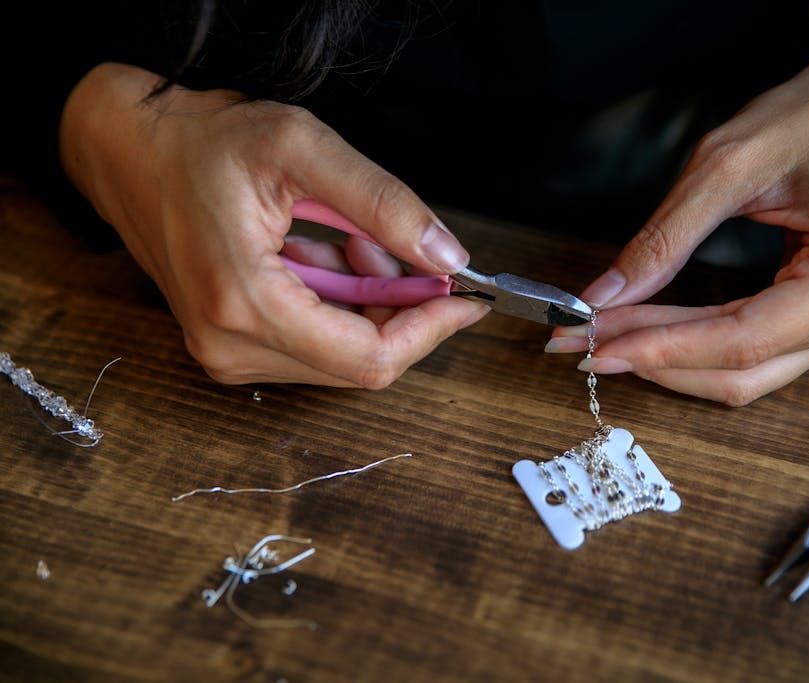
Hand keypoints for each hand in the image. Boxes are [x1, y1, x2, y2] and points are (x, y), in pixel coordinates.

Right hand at [60, 62, 486, 386]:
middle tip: (389, 243)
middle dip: (396, 306)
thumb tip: (447, 257)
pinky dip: (341, 308)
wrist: (128, 153)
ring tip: (348, 238)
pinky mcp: (230, 347)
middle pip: (359, 361)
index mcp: (244, 305)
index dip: (428, 331)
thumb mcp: (301, 148)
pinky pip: (315, 347)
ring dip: (368, 304)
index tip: (463, 299)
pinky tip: (325, 256)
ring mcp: (227, 353)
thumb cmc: (201, 144)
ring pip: (341, 356)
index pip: (368, 358)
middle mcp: (231, 347)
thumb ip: (383, 203)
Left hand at [546, 26, 808, 404]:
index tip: (596, 344)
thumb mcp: (726, 165)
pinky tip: (650, 335)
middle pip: (741, 368)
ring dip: (671, 362)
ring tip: (606, 339)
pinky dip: (698, 350)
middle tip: (582, 344)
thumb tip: (604, 296)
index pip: (742, 338)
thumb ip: (663, 239)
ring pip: (746, 375)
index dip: (662, 348)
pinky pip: (758, 356)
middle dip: (655, 359)